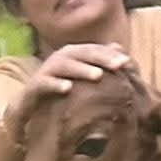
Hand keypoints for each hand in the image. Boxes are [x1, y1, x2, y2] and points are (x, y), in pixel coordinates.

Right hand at [5, 43, 132, 138]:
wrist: (32, 109)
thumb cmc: (65, 93)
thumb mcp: (86, 82)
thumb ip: (103, 68)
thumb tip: (126, 57)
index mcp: (74, 56)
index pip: (94, 51)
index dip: (110, 54)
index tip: (128, 62)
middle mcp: (60, 59)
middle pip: (81, 54)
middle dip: (101, 58)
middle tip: (119, 65)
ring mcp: (46, 71)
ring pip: (64, 65)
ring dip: (81, 69)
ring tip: (97, 75)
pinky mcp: (33, 86)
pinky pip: (43, 83)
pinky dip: (55, 84)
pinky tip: (68, 88)